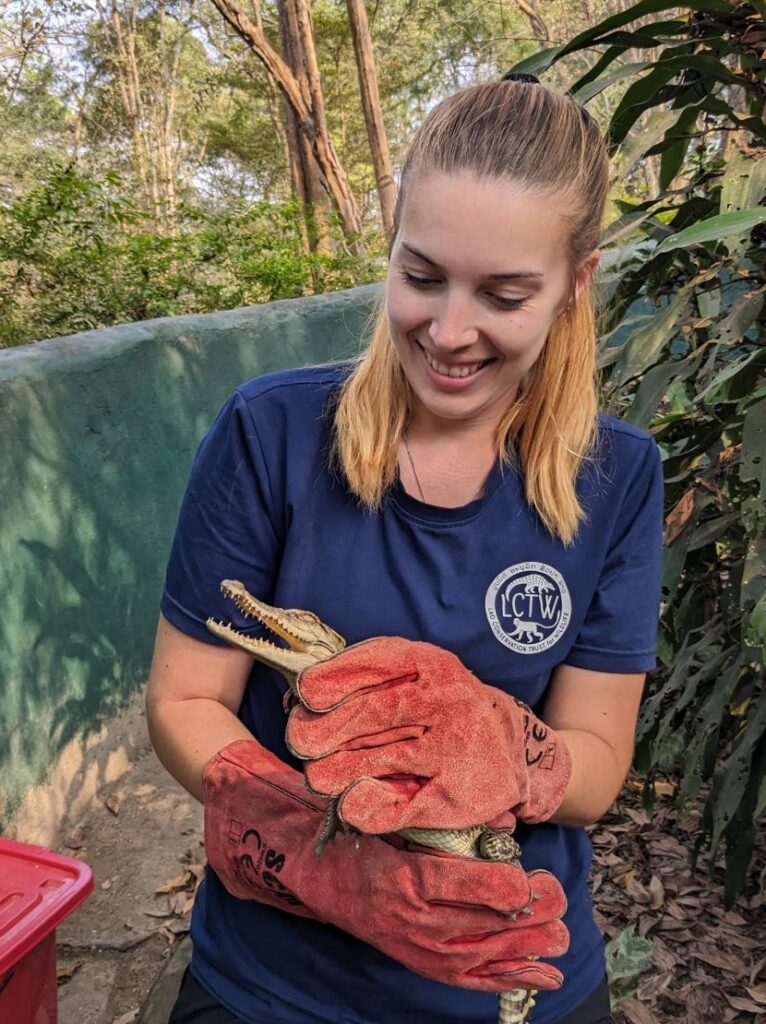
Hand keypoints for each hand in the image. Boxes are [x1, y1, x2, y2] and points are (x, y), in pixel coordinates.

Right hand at [203, 739, 568, 991]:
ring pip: (477, 956)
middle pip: (476, 927)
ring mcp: (413, 944)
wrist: (315, 871)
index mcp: (401, 876)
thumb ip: (435, 818)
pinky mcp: (416, 957)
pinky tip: (540, 976)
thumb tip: (493, 812)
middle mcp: (408, 917)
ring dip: (523, 952)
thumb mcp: (391, 816)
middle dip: (524, 921)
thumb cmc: (358, 833)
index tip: (528, 878)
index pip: (456, 887)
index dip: (498, 887)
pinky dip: (504, 979)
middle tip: (558, 903)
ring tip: (560, 941)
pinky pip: (466, 977)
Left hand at [286, 637, 571, 834]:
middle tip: (301, 741)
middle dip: (328, 729)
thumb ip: (368, 681)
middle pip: (376, 712)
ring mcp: (455, 748)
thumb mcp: (417, 678)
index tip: (306, 694)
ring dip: (338, 771)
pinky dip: (370, 809)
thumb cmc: (442, 708)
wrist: (510, 749)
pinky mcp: (456, 795)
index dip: (336, 677)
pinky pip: (403, 806)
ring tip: (317, 775)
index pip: (379, 662)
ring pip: (384, 759)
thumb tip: (301, 697)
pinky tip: (350, 804)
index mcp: (434, 665)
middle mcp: (448, 701)